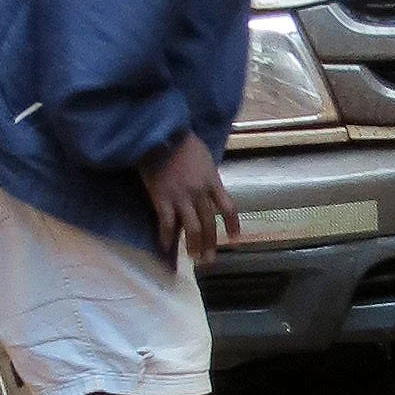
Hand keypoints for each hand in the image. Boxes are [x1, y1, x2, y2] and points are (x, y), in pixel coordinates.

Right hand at [141, 132, 238, 264]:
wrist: (160, 134)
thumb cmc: (183, 142)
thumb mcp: (204, 158)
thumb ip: (208, 177)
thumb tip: (209, 191)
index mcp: (212, 181)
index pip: (228, 208)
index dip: (233, 225)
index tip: (235, 239)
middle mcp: (200, 192)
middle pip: (210, 223)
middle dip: (211, 243)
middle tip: (209, 260)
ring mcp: (181, 197)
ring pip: (192, 228)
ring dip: (194, 246)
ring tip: (193, 258)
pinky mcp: (162, 199)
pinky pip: (167, 224)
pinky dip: (166, 237)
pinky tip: (165, 247)